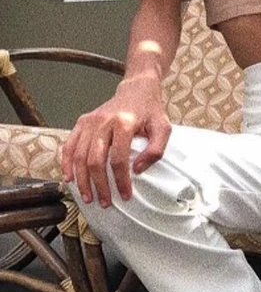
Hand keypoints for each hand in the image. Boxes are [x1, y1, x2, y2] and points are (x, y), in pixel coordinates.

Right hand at [61, 73, 171, 206]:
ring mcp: (90, 121)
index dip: (121, 180)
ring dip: (83, 180)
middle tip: (105, 202)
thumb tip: (137, 170)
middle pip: (96, 160)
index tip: (125, 195)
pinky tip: (70, 179)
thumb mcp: (163, 128)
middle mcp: (104, 121)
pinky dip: (66, 164)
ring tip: (88, 197)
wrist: (137, 89)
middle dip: (99, 185)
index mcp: (124, 122)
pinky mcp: (82, 121)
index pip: (119, 159)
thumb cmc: (150, 111)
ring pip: (79, 156)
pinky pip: (69, 146)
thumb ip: (155, 150)